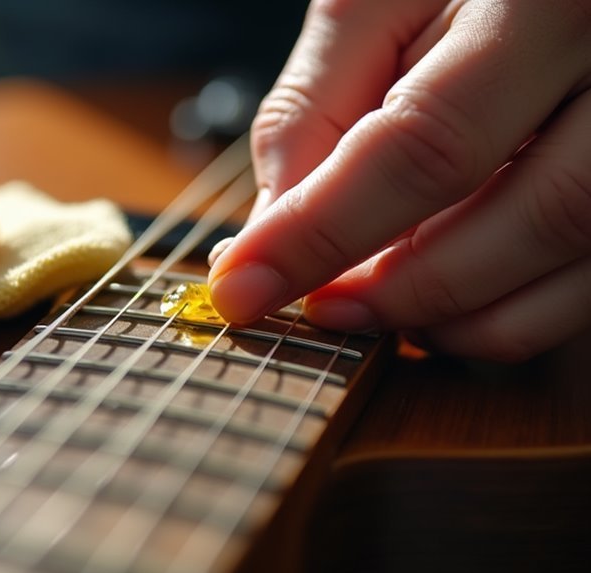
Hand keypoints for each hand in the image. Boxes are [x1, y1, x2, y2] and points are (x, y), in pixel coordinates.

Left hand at [208, 0, 590, 360]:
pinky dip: (509, 313)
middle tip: (316, 308)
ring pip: (576, 264)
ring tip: (370, 301)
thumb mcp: (374, 4)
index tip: (243, 287)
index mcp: (553, 0)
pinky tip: (441, 298)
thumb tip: (268, 233)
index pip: (428, 142)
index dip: (324, 230)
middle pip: (529, 215)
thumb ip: (316, 109)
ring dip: (457, 311)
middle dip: (399, 286)